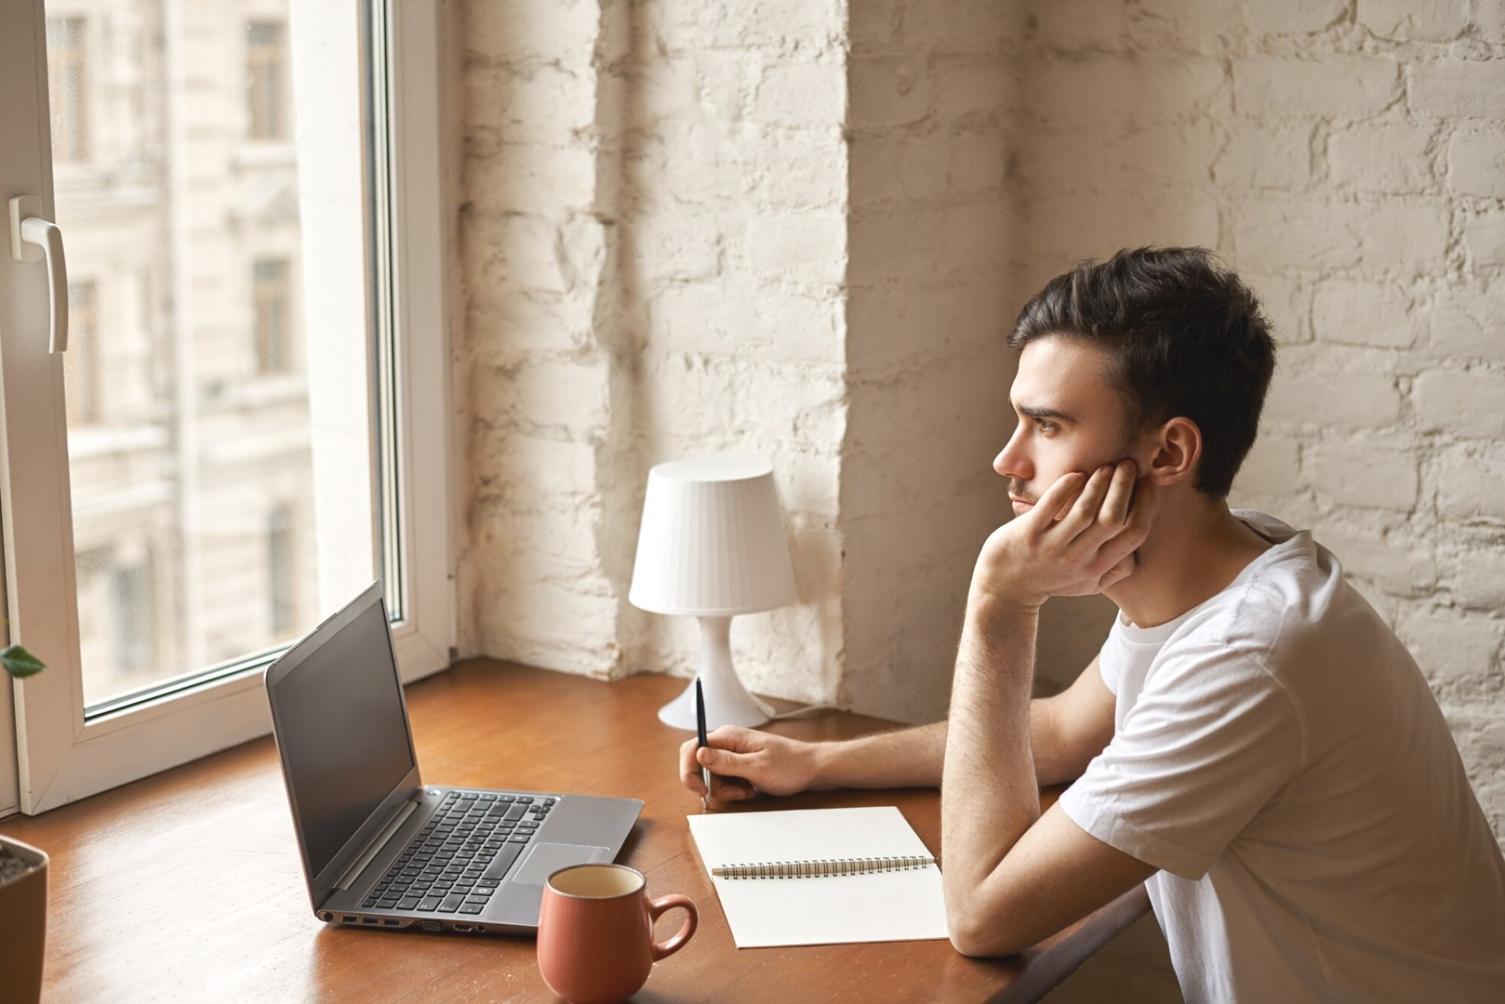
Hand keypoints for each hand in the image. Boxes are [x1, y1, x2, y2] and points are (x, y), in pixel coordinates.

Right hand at [677, 726, 818, 803]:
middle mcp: (727, 743)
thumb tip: (698, 753)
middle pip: (699, 766)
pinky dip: (734, 790)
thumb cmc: (789, 765)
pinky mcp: (737, 765)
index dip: (689, 770)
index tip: (699, 789)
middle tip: (734, 792)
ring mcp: (732, 754)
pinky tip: (749, 789)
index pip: (692, 748)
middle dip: (712, 785)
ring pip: (711, 777)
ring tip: (748, 789)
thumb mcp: (757, 767)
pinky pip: (724, 781)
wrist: (810, 769)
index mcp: (728, 736)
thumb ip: (726, 762)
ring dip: (726, 790)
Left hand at [972, 460, 1156, 609]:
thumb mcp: (1087, 584)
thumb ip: (1114, 570)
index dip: (1147, 504)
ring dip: (1099, 484)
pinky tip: (1076, 474)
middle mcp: (1078, 559)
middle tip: (1127, 464)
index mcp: (1098, 567)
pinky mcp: (1027, 535)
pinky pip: (1050, 506)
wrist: (1004, 587)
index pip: (1134, 533)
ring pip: (1084, 511)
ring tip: (1105, 466)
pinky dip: (1065, 487)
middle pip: (1113, 518)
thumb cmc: (1050, 579)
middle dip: (1125, 486)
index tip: (1148, 481)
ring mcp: (1052, 547)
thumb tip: (1138, 552)